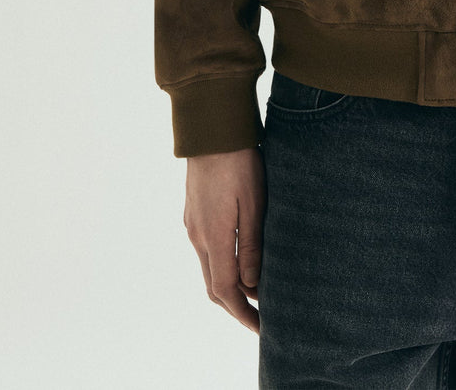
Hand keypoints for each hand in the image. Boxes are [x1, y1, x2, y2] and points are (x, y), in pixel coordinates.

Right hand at [184, 146, 266, 332]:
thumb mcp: (254, 203)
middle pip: (213, 285)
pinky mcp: (194, 212)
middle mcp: (197, 235)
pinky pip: (207, 250)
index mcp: (213, 237)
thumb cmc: (239, 162)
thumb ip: (251, 246)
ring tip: (256, 292)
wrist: (211, 129)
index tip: (262, 326)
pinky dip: (222, 265)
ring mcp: (193, 223)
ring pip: (209, 267)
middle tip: (260, 317)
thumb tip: (251, 285)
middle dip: (236, 306)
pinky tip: (240, 260)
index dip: (243, 313)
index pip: (225, 291)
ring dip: (229, 285)